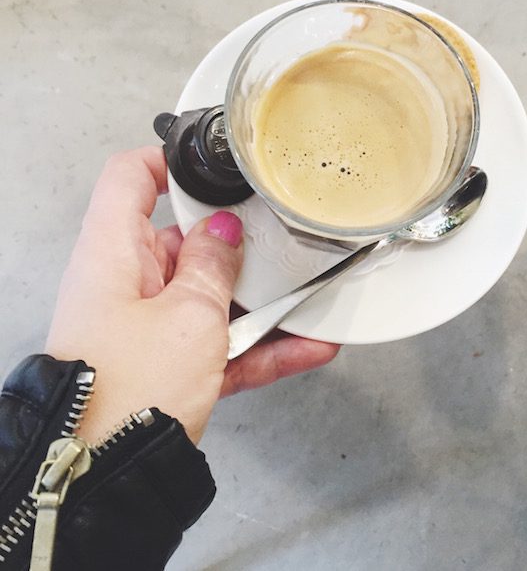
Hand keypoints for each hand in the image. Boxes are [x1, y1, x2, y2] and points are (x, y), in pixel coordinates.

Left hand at [45, 147, 338, 443]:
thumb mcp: (187, 316)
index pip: (129, 180)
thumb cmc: (128, 388)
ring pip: (210, 298)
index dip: (166, 160)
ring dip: (257, 304)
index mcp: (115, 255)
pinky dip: (259, 346)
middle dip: (234, 248)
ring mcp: (148, 326)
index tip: (209, 163)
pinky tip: (305, 345)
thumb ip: (212, 266)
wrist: (110, 477)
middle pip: (185, 242)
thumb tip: (224, 233)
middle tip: (276, 243)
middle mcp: (126, 285)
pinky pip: (220, 343)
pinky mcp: (169, 363)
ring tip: (305, 300)